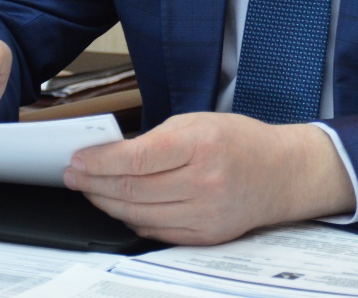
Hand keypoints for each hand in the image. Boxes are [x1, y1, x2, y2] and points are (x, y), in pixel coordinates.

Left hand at [63, 112, 355, 244]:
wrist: (283, 173)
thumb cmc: (241, 142)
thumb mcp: (198, 122)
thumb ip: (155, 138)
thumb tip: (110, 154)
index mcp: (202, 145)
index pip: (136, 158)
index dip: (99, 161)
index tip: (78, 159)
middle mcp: (204, 182)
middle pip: (132, 190)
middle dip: (94, 183)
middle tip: (73, 175)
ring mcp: (206, 213)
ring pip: (138, 215)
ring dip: (107, 203)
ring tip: (91, 190)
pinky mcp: (206, 235)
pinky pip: (156, 231)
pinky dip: (132, 220)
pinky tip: (121, 207)